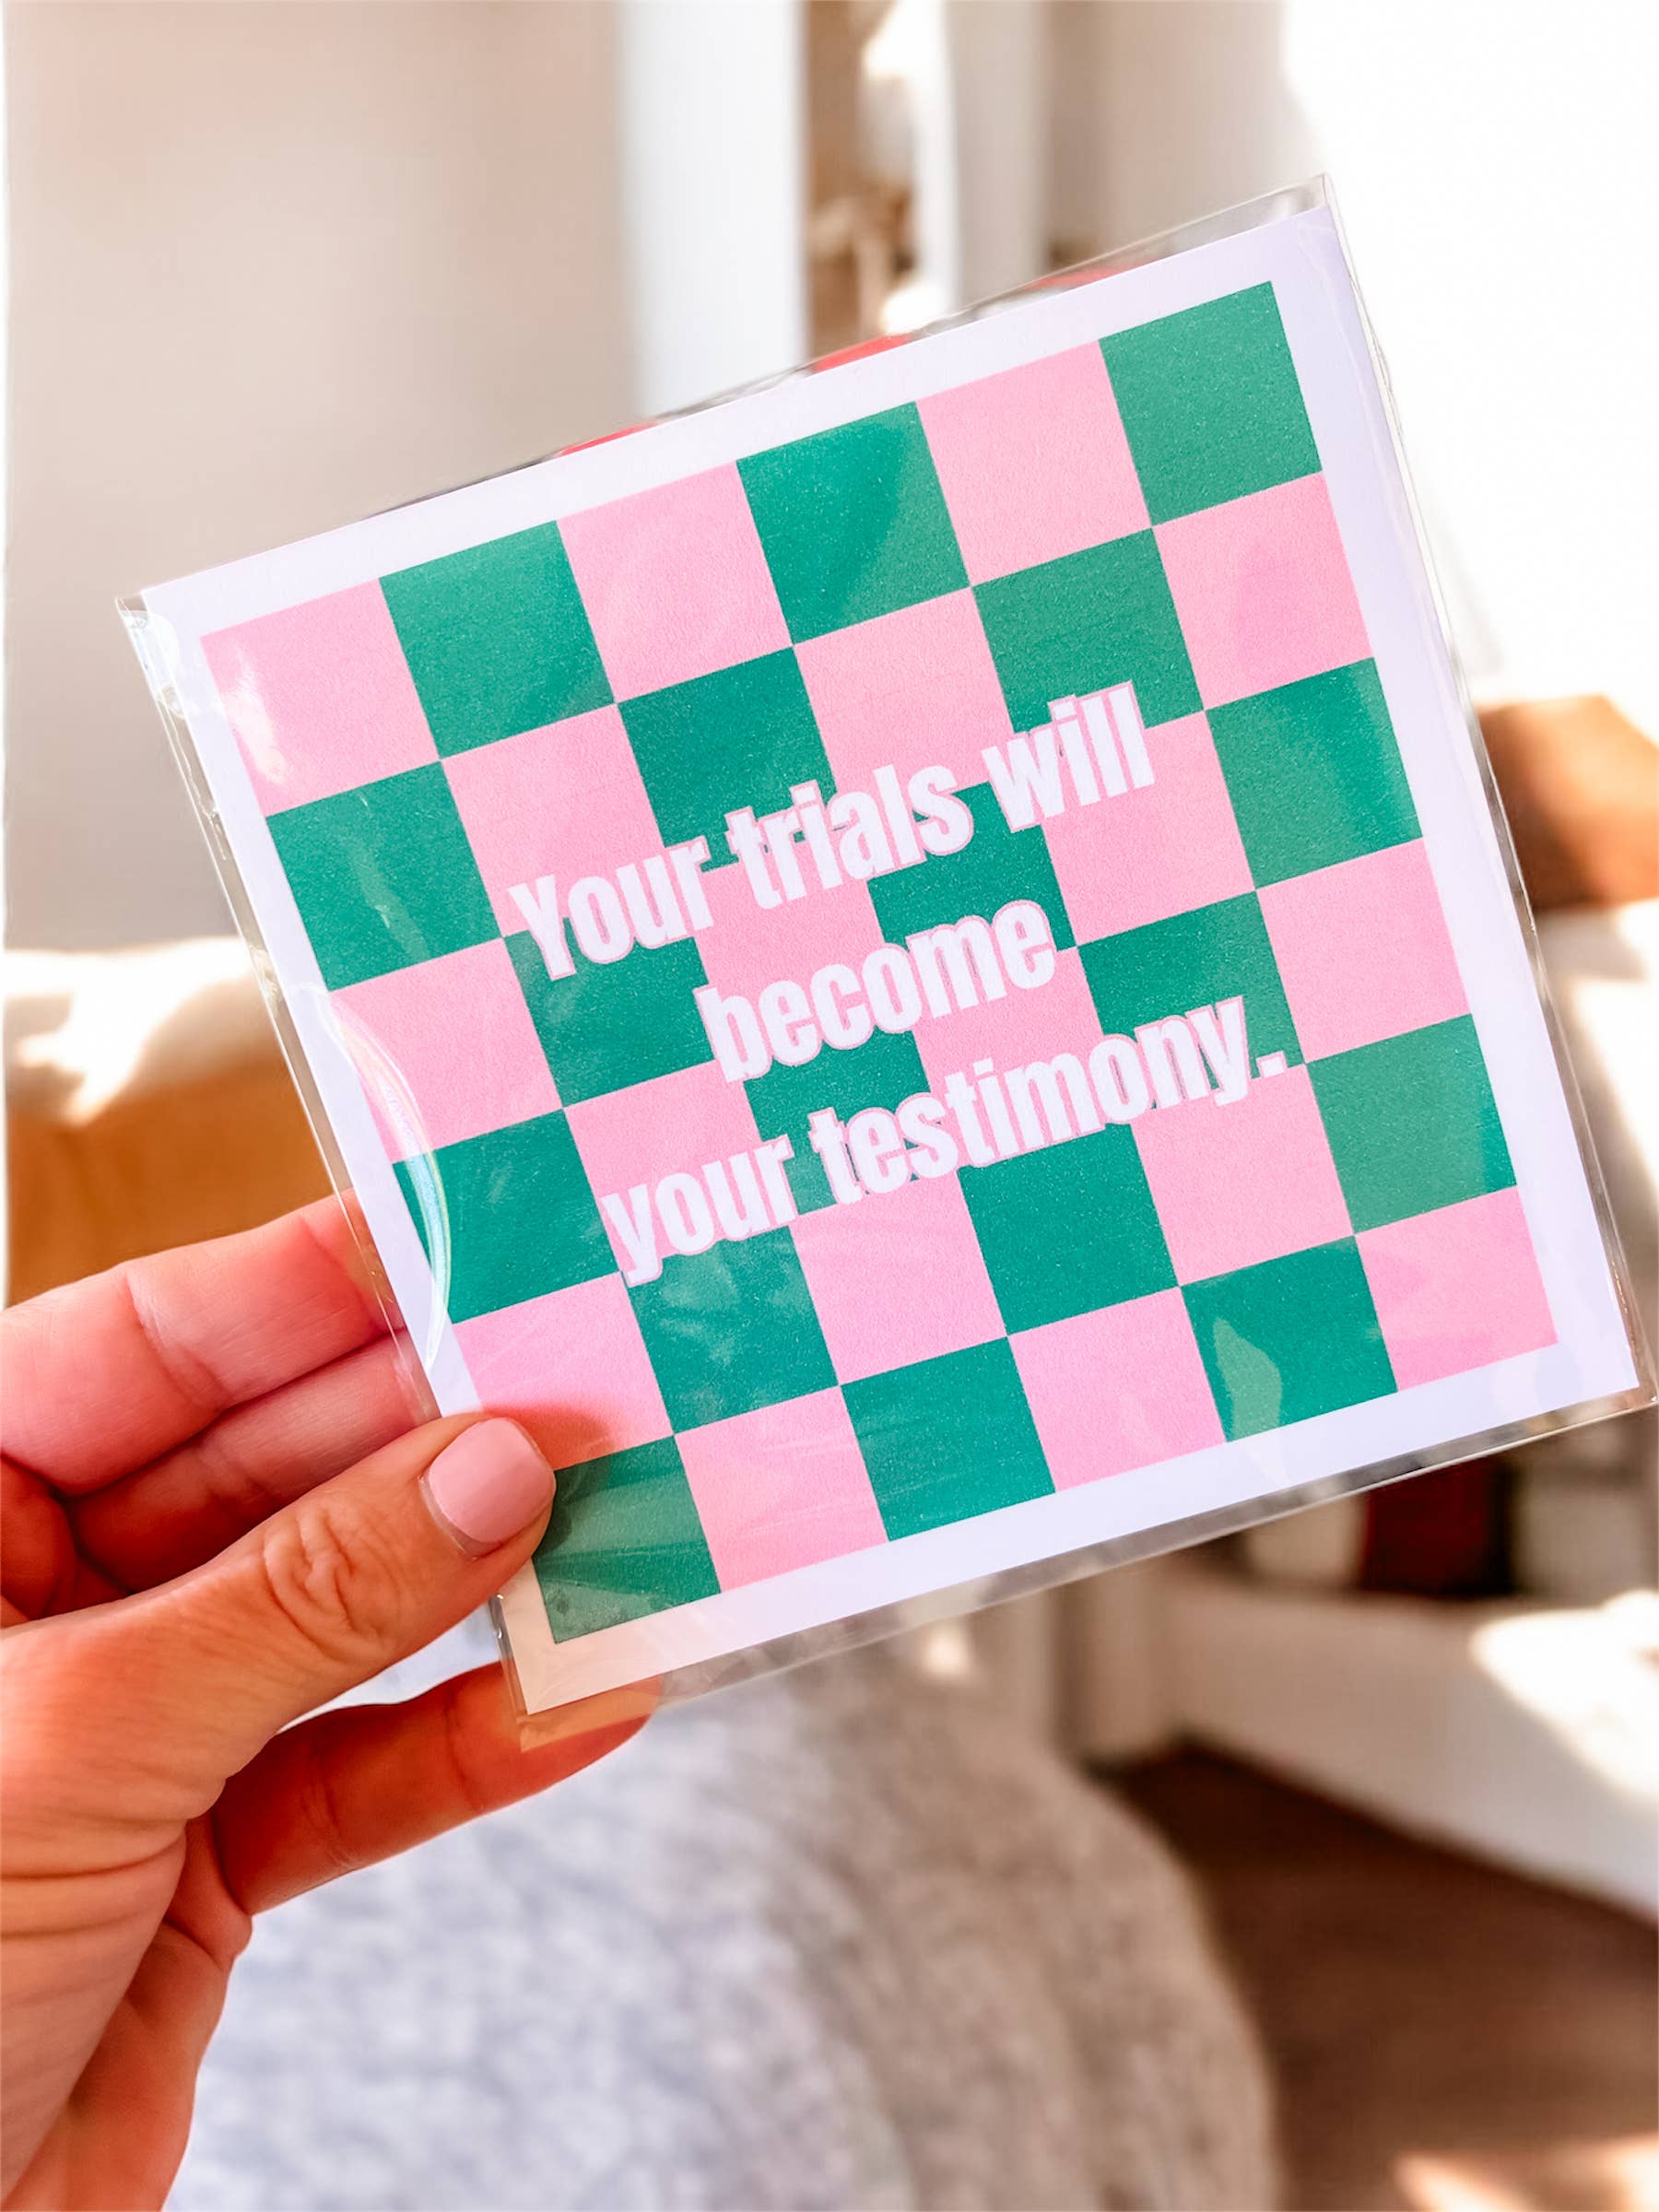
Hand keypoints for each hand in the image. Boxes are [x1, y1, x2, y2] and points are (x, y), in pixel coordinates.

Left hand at [0, 1203, 646, 2208]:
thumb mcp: (83, 1738)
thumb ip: (301, 1599)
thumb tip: (490, 1469)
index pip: (146, 1345)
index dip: (308, 1288)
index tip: (465, 1247)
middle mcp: (40, 1598)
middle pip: (267, 1469)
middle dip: (428, 1439)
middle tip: (589, 1392)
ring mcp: (129, 1722)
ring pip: (332, 1613)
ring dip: (475, 1585)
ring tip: (619, 1529)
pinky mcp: (199, 1854)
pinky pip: (354, 1767)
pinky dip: (467, 1744)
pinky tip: (578, 1705)